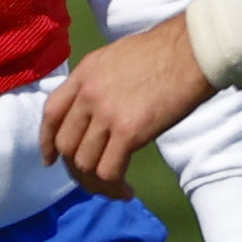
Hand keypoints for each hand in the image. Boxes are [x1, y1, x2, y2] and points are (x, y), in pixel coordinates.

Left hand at [41, 19, 213, 196]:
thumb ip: (100, 83)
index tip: (51, 158)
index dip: (47, 141)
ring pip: (84, 163)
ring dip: (96, 182)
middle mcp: (88, 94)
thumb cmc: (167, 51)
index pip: (51, 113)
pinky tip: (127, 190)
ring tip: (114, 188)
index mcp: (84, 74)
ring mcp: (106, 113)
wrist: (193, 50)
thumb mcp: (117, 58)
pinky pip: (108, 170)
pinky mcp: (129, 131)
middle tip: (94, 179)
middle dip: (76, 168)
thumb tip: (100, 111)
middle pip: (66, 144)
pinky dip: (114, 186)